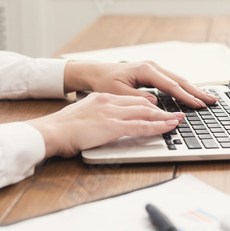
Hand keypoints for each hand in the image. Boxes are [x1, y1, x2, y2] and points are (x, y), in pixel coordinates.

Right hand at [26, 92, 184, 157]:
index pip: (131, 100)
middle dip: (161, 109)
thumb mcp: (80, 117)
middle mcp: (109, 102)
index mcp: (101, 98)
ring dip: (165, 117)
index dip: (147, 104)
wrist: (50, 132)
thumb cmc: (60, 129)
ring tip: (178, 119)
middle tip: (175, 112)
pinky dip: (158, 126)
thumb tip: (99, 125)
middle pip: (142, 103)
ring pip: (146, 112)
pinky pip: (141, 126)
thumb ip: (94, 118)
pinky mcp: (113, 126)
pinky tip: (169, 127)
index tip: (158, 108)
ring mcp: (112, 113)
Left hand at [64, 61, 217, 107]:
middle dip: (197, 91)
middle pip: (180, 80)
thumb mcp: (118, 93)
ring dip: (194, 89)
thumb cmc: (104, 82)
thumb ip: (137, 98)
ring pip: (179, 80)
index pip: (171, 86)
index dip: (186, 96)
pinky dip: (185, 88)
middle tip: (212, 101)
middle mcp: (152, 67)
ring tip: (209, 98)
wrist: (96, 72)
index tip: (198, 105)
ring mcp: (154, 69)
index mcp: (145, 70)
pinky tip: (193, 94)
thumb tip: (155, 102)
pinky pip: (173, 81)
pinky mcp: (153, 73)